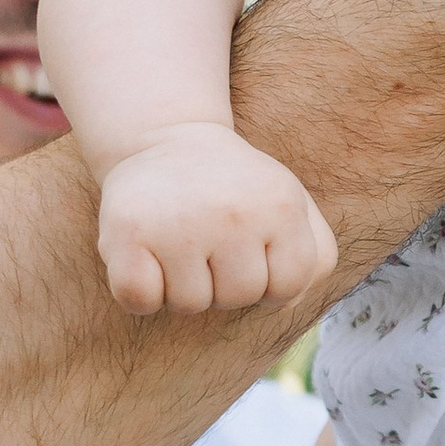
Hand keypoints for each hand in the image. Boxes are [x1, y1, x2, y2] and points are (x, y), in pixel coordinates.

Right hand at [95, 123, 338, 315]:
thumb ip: (316, 257)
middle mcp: (234, 213)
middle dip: (222, 283)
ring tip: (179, 244)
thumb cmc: (236, 189)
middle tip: (208, 243)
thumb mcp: (292, 205)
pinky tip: (147, 257)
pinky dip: (141, 293)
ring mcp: (179, 223)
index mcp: (281, 206)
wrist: (166, 139)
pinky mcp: (129, 231)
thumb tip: (284, 302)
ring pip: (189, 305)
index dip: (269, 283)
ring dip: (181, 287)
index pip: (288, 288)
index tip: (251, 253)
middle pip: (237, 298)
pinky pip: (139, 299)